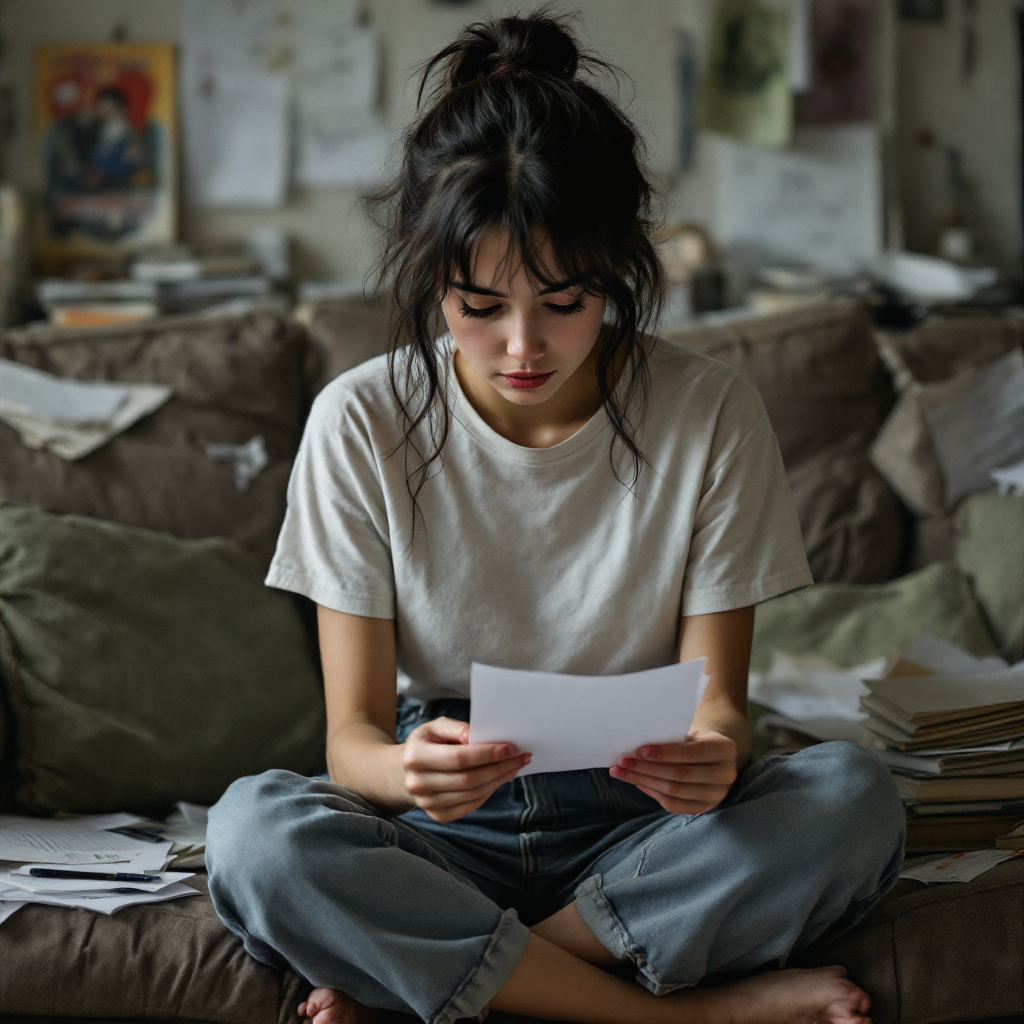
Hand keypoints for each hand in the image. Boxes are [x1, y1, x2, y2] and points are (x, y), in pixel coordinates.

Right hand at [402, 717, 529, 822]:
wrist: (404, 773)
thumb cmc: (426, 744)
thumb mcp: (434, 728)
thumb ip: (455, 728)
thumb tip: (475, 736)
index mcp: (415, 757)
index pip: (458, 758)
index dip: (486, 754)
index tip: (509, 748)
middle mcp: (419, 783)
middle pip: (469, 779)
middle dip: (499, 767)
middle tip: (520, 757)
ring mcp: (428, 803)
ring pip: (473, 794)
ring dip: (499, 779)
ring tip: (515, 766)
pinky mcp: (439, 815)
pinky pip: (472, 805)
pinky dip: (490, 791)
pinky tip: (500, 778)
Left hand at [609, 729, 737, 814]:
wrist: (715, 756)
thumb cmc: (696, 740)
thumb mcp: (691, 734)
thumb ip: (672, 740)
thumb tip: (637, 749)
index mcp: (724, 750)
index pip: (692, 753)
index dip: (666, 753)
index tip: (640, 750)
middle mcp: (725, 775)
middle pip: (680, 775)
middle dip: (647, 768)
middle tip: (623, 761)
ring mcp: (716, 795)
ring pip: (674, 791)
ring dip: (644, 781)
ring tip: (622, 772)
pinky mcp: (704, 807)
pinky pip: (674, 804)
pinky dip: (652, 793)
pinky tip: (637, 782)